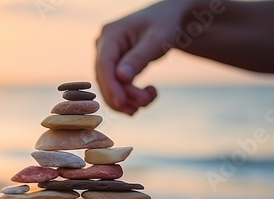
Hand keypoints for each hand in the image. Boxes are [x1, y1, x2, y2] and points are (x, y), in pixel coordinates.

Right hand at [95, 0, 186, 114]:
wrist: (170, 20)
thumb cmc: (164, 24)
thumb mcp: (156, 40)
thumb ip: (138, 58)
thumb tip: (121, 77)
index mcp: (110, 34)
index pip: (104, 65)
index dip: (111, 86)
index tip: (122, 103)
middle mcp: (104, 46)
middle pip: (106, 79)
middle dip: (123, 95)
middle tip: (145, 103)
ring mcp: (108, 57)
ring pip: (110, 87)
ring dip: (128, 99)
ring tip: (149, 98)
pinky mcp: (115, 67)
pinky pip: (118, 87)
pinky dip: (132, 96)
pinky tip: (148, 95)